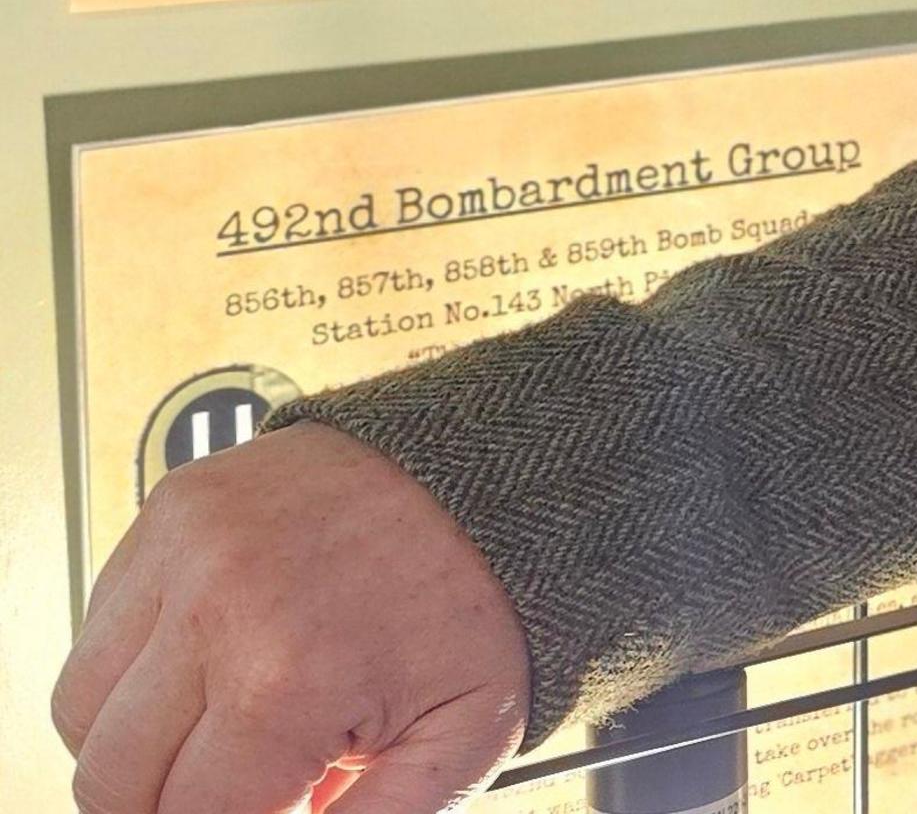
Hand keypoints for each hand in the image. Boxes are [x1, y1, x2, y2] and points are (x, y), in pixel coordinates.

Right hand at [51, 422, 531, 813]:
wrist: (496, 475)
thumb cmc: (483, 599)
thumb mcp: (460, 740)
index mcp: (285, 680)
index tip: (268, 804)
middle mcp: (216, 609)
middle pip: (112, 779)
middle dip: (172, 800)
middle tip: (238, 785)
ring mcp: (183, 551)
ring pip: (81, 710)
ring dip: (138, 740)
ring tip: (222, 728)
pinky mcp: (169, 509)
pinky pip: (99, 628)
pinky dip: (135, 666)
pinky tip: (211, 663)